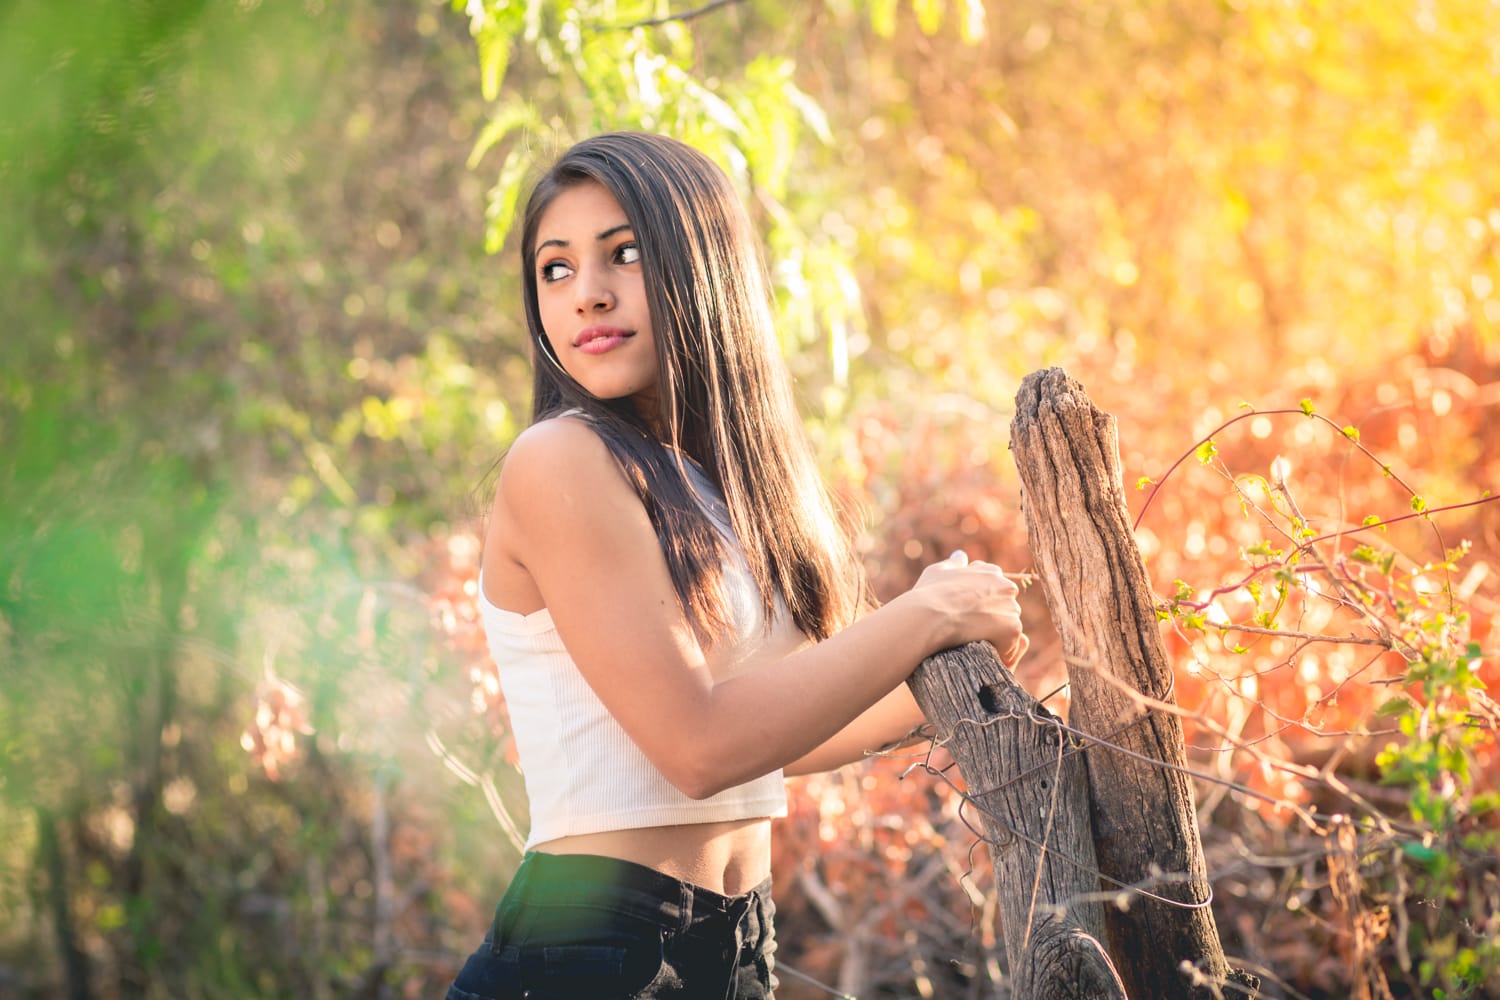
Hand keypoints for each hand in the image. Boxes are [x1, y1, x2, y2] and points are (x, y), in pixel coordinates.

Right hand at [912, 549, 1028, 666]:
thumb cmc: (928, 594)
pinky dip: (998, 652)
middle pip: (1006, 607)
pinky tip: (980, 653)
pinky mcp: (1012, 627)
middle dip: (993, 618)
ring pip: (1009, 626)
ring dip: (996, 635)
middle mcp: (1005, 586)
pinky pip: (1010, 645)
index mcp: (991, 572)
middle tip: (971, 630)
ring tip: (974, 643)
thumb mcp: (937, 572)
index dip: (983, 602)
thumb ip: (953, 564)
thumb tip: (961, 556)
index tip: (969, 613)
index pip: (997, 587)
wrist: (929, 615)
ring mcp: (1010, 606)